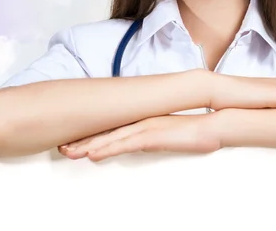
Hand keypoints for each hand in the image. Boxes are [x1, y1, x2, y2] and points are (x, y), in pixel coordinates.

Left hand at [59, 114, 221, 161]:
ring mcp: (145, 127)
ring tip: (68, 151)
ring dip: (88, 145)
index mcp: (142, 121)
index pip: (112, 129)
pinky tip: (93, 154)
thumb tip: (140, 144)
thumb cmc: (193, 132)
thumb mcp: (168, 136)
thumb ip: (152, 137)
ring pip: (110, 137)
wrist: (213, 125)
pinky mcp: (152, 135)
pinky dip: (108, 148)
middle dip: (82, 140)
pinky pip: (125, 143)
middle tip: (62, 147)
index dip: (91, 136)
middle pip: (106, 132)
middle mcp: (140, 122)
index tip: (74, 142)